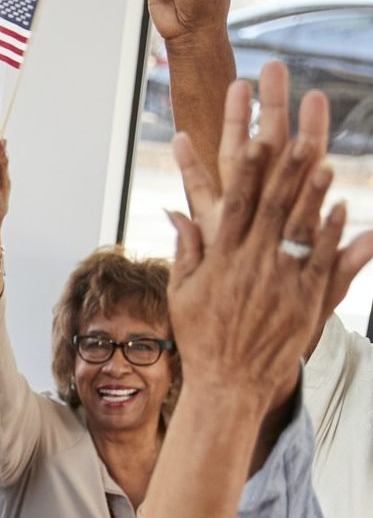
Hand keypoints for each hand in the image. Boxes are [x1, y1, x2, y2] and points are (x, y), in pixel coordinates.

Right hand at [167, 77, 372, 413]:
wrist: (228, 383)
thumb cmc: (201, 340)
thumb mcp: (181, 295)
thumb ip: (186, 252)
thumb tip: (178, 214)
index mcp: (220, 263)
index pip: (236, 207)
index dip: (247, 172)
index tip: (255, 140)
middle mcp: (250, 267)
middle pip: (271, 208)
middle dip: (284, 170)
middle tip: (298, 135)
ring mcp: (279, 282)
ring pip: (298, 228)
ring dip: (311, 194)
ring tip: (323, 161)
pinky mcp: (303, 300)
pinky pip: (319, 259)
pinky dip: (329, 233)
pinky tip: (338, 209)